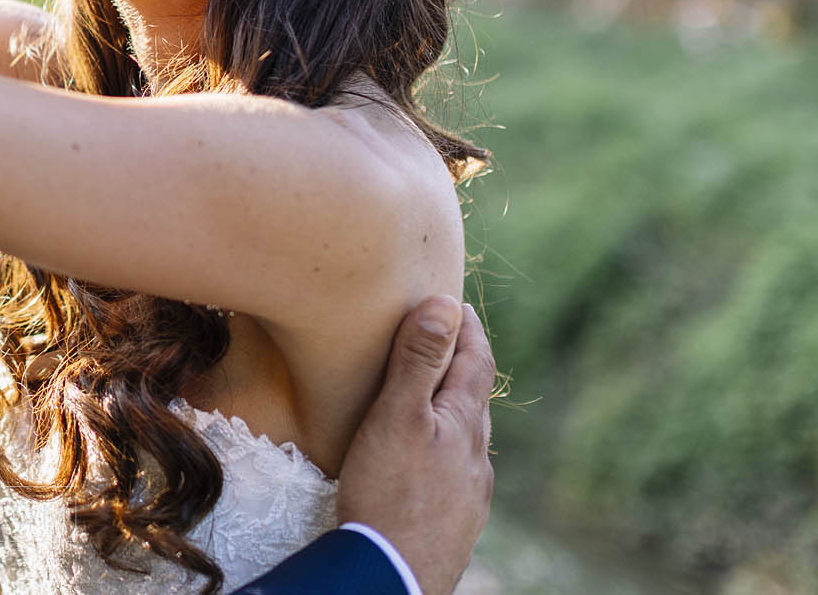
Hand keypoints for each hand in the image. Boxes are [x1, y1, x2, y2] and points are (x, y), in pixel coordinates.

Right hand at [336, 295, 495, 594]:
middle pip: (475, 399)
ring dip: (454, 409)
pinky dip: (444, 447)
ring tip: (430, 396)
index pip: (478, 361)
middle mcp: (477, 457)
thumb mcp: (398, 415)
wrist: (394, 574)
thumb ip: (420, 361)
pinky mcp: (456, 520)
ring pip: (467, 438)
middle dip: (462, 365)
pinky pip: (456, 471)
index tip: (455, 301)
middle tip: (443, 338)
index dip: (467, 327)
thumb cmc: (389, 492)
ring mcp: (470, 493)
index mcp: (465, 424)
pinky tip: (425, 461)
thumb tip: (446, 304)